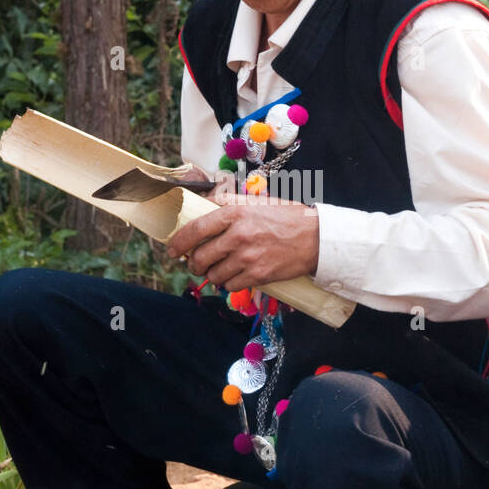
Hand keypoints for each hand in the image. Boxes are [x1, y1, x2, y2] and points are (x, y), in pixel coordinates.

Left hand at [166, 193, 319, 289]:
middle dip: (193, 263)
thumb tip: (202, 204)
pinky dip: (229, 284)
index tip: (172, 250)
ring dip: (212, 275)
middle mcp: (238, 235)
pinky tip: (234, 276)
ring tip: (218, 270)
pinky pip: (231, 286)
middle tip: (195, 264)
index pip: (195, 229)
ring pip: (214, 275)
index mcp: (235, 213)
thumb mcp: (256, 202)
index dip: (178, 242)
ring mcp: (247, 257)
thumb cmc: (286, 218)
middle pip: (200, 257)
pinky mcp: (258, 275)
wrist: (315, 238)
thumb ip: (228, 202)